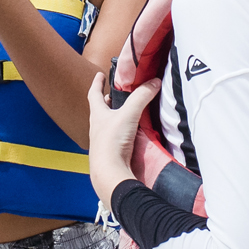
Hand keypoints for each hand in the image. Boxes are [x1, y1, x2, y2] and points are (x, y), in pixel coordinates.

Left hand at [86, 72, 158, 206]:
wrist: (109, 174)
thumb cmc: (112, 142)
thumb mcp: (127, 115)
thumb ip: (141, 97)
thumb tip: (154, 81)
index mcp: (97, 115)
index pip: (95, 94)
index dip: (97, 83)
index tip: (99, 74)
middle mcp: (98, 128)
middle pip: (102, 110)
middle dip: (109, 101)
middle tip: (117, 94)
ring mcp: (104, 142)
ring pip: (110, 125)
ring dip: (118, 117)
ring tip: (128, 113)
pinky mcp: (112, 153)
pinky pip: (118, 138)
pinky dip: (124, 132)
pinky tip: (133, 134)